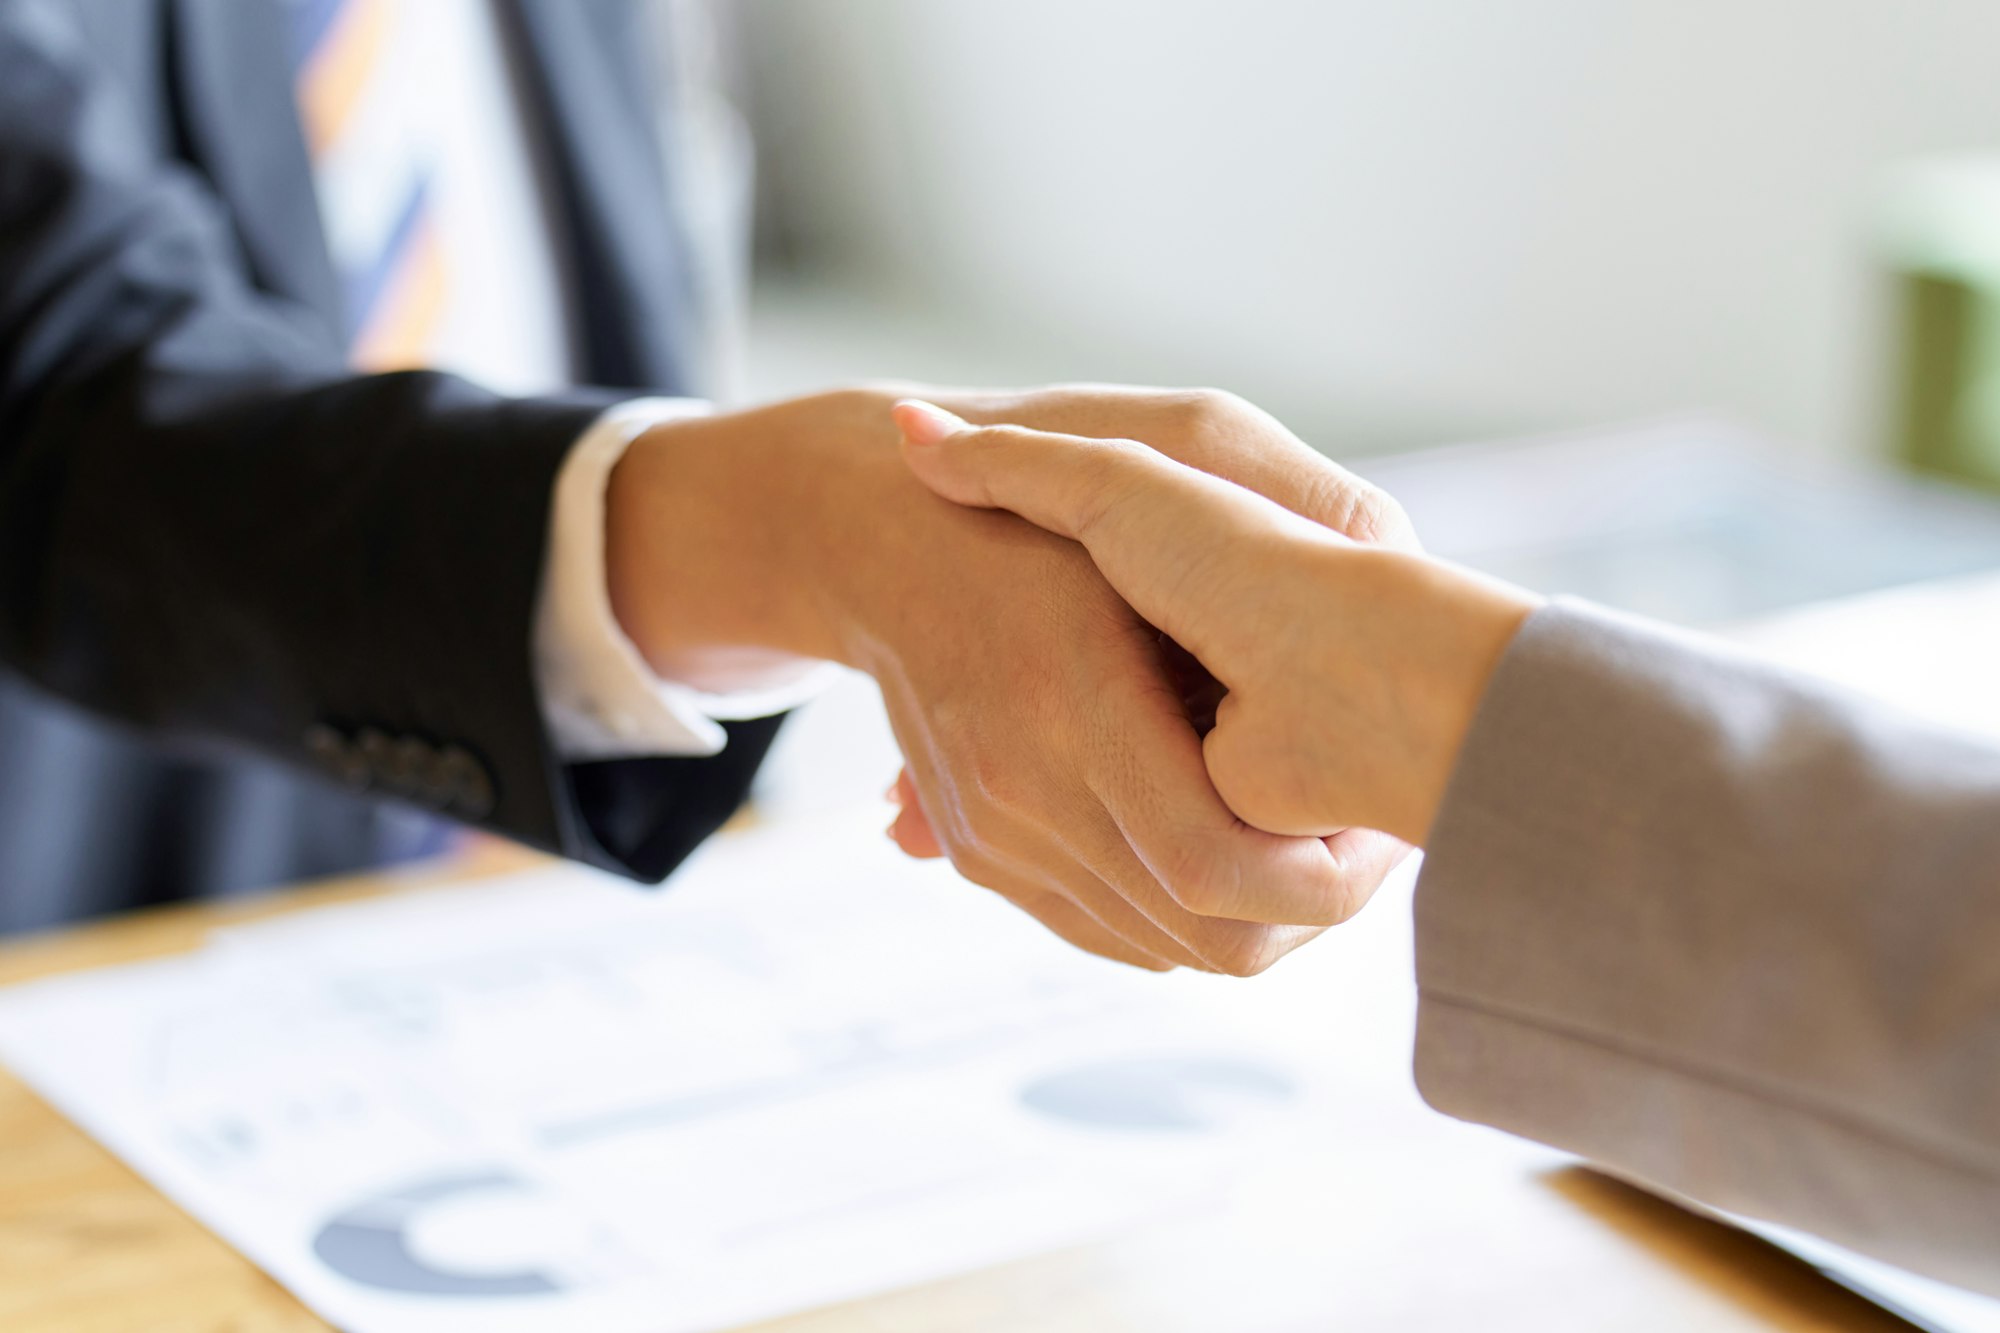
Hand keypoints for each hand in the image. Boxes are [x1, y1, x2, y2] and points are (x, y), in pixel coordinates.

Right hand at [604, 385, 1413, 972]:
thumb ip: (1262, 500)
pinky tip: (1243, 862)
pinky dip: (1185, 920)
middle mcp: (1022, 786)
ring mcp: (998, 834)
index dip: (1313, 871)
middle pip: (1204, 928)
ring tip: (1324, 848)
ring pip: (1169, 945)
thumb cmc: (1034, 508)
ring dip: (1258, 914)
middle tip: (1370, 848)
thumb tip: (1381, 548)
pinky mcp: (989, 860)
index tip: (1373, 827)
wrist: (881, 546)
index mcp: (1076, 699)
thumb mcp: (1139, 482)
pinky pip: (1112, 936)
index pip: (1206, 863)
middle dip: (1307, 902)